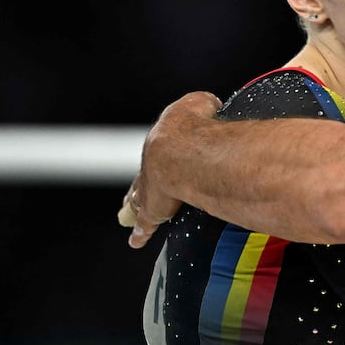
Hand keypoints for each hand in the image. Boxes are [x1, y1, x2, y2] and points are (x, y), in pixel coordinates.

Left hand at [118, 91, 222, 248]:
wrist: (181, 149)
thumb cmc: (194, 124)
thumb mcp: (200, 103)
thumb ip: (204, 107)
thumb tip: (212, 108)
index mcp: (163, 139)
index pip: (159, 148)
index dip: (161, 154)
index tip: (161, 159)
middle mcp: (151, 164)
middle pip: (143, 176)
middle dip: (142, 182)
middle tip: (136, 191)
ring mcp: (150, 188)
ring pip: (139, 199)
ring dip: (138, 205)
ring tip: (131, 213)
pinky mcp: (152, 210)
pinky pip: (144, 224)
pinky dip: (141, 232)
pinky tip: (136, 241)